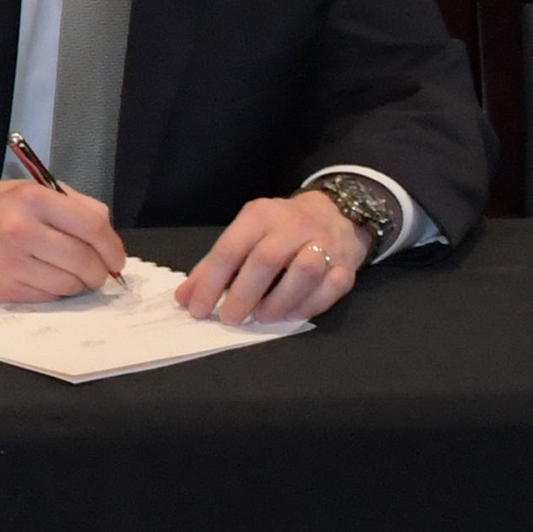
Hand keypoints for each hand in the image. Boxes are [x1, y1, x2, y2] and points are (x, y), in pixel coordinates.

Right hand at [0, 177, 124, 301]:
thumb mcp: (26, 191)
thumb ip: (71, 205)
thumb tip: (106, 231)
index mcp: (32, 199)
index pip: (92, 225)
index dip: (112, 246)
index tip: (116, 257)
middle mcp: (21, 230)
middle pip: (85, 260)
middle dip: (100, 271)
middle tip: (99, 271)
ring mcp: (11, 263)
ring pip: (70, 284)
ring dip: (79, 283)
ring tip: (71, 273)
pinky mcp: (4, 289)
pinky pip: (48, 296)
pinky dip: (56, 291)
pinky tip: (47, 278)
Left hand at [172, 190, 365, 326]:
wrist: (336, 212)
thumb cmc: (281, 229)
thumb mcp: (246, 234)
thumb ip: (215, 265)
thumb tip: (185, 298)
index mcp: (260, 215)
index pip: (230, 249)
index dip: (211, 282)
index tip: (198, 310)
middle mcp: (293, 225)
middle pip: (266, 260)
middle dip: (243, 294)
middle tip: (230, 319)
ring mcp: (323, 243)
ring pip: (304, 272)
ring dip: (280, 301)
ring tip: (263, 318)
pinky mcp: (346, 264)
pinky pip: (331, 287)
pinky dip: (310, 305)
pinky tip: (293, 315)